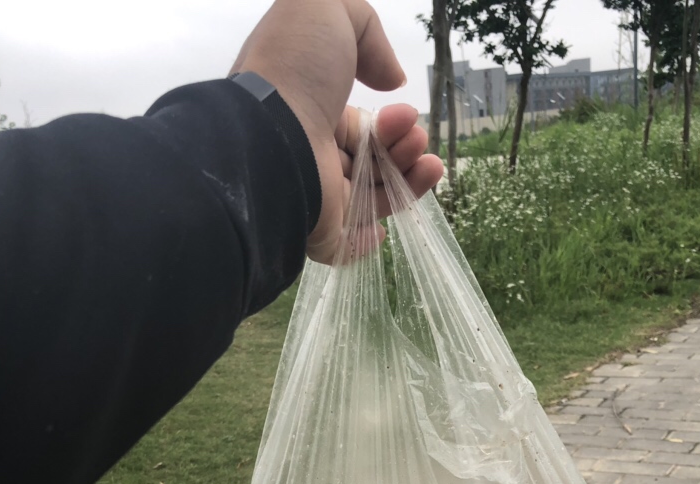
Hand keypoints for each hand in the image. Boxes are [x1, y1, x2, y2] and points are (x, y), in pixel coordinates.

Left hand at [231, 0, 443, 262]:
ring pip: (372, 201)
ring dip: (409, 184)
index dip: (389, 122)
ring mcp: (315, 199)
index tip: (406, 112)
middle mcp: (312, 158)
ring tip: (429, 164)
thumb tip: (394, 80)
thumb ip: (366, 29)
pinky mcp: (319, 234)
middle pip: (373, 164)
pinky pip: (349, 244)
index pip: (360, 128)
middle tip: (416, 138)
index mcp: (310, 114)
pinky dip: (371, 239)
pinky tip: (389, 225)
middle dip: (405, 150)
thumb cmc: (294, 70)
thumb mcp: (326, 9)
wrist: (271, 133)